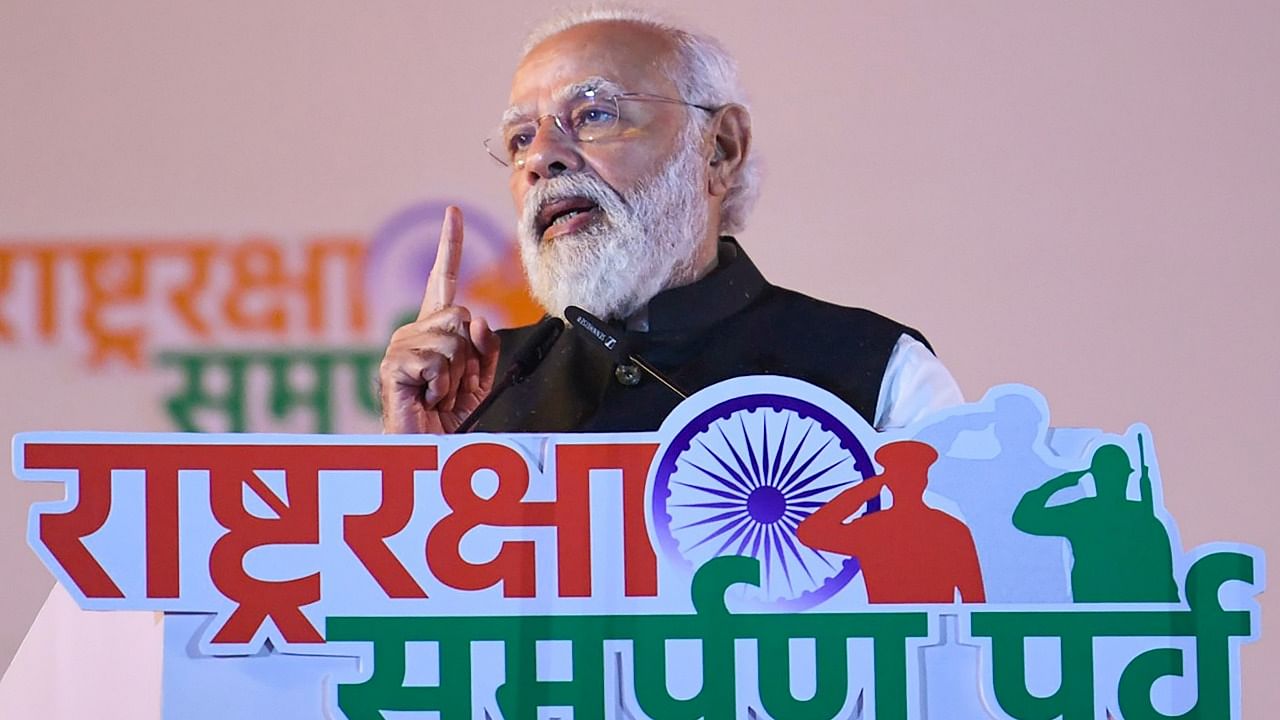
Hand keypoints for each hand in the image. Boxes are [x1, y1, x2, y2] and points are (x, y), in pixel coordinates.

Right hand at [379, 206, 499, 432]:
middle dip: (469, 357)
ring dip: (455, 375)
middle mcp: (413, 333)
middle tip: (453, 387)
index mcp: (435, 332)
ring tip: (438, 396)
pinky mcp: (392, 365)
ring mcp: (399, 347)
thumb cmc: (449, 419)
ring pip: (451, 339)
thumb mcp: (479, 380)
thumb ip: (485, 348)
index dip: (449, 246)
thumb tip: (477, 320)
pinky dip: (440, 385)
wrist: (427, 451)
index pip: (443, 281)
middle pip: (460, 316)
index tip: (453, 213)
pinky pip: (436, 360)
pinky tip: (425, 399)